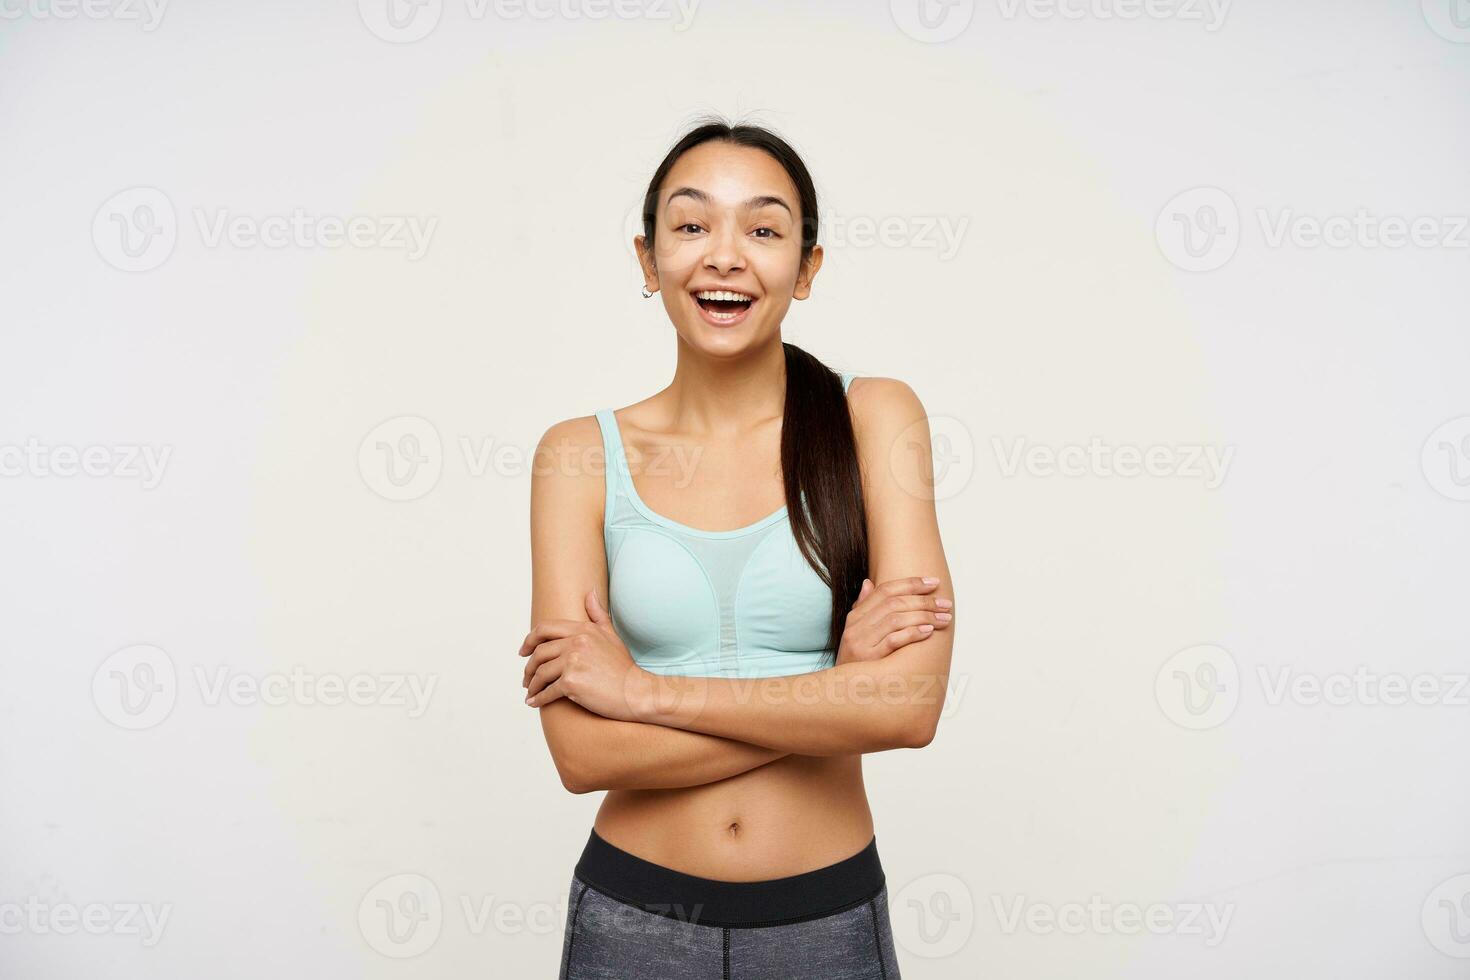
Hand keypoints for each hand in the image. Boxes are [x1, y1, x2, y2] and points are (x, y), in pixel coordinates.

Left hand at [520, 589, 649, 720]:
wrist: (636, 691)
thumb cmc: (624, 666)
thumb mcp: (611, 635)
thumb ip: (598, 614)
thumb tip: (590, 593)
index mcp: (583, 630)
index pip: (545, 629)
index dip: (529, 640)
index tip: (523, 651)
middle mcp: (576, 642)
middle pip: (539, 652)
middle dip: (529, 667)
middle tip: (526, 678)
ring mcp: (573, 662)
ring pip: (540, 673)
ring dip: (532, 685)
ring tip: (530, 692)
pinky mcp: (571, 683)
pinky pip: (547, 691)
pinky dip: (538, 698)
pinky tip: (534, 703)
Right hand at [836, 576, 952, 665]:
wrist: (841, 690)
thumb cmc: (855, 662)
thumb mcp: (855, 633)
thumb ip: (863, 607)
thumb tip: (868, 582)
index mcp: (856, 616)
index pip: (885, 590)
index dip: (911, 584)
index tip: (933, 583)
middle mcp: (856, 626)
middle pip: (894, 603)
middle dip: (924, 601)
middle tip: (945, 603)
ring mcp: (861, 642)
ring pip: (896, 619)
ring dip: (925, 616)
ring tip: (944, 618)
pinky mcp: (869, 659)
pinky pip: (894, 640)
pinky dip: (913, 633)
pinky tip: (928, 632)